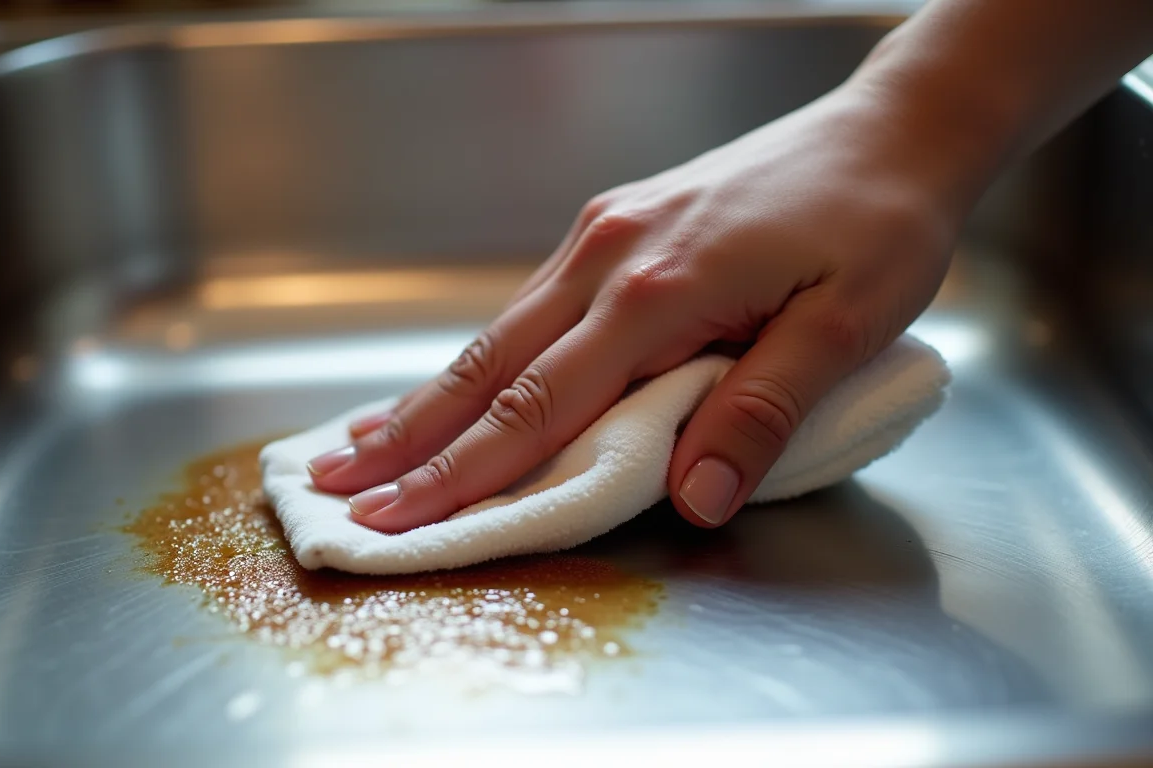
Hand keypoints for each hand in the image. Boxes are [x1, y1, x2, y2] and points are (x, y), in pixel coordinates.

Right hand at [307, 82, 963, 531]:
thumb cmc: (878, 222)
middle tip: (339, 491)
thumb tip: (696, 498)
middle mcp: (609, 258)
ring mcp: (603, 236)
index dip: (464, 473)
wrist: (891, 128)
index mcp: (659, 290)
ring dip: (426, 398)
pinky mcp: (613, 226)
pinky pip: (528, 308)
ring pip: (497, 335)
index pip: (539, 407)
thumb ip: (763, 410)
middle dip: (409, 440)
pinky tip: (452, 384)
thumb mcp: (847, 324)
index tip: (398, 520)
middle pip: (489, 369)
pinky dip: (477, 359)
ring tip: (362, 445)